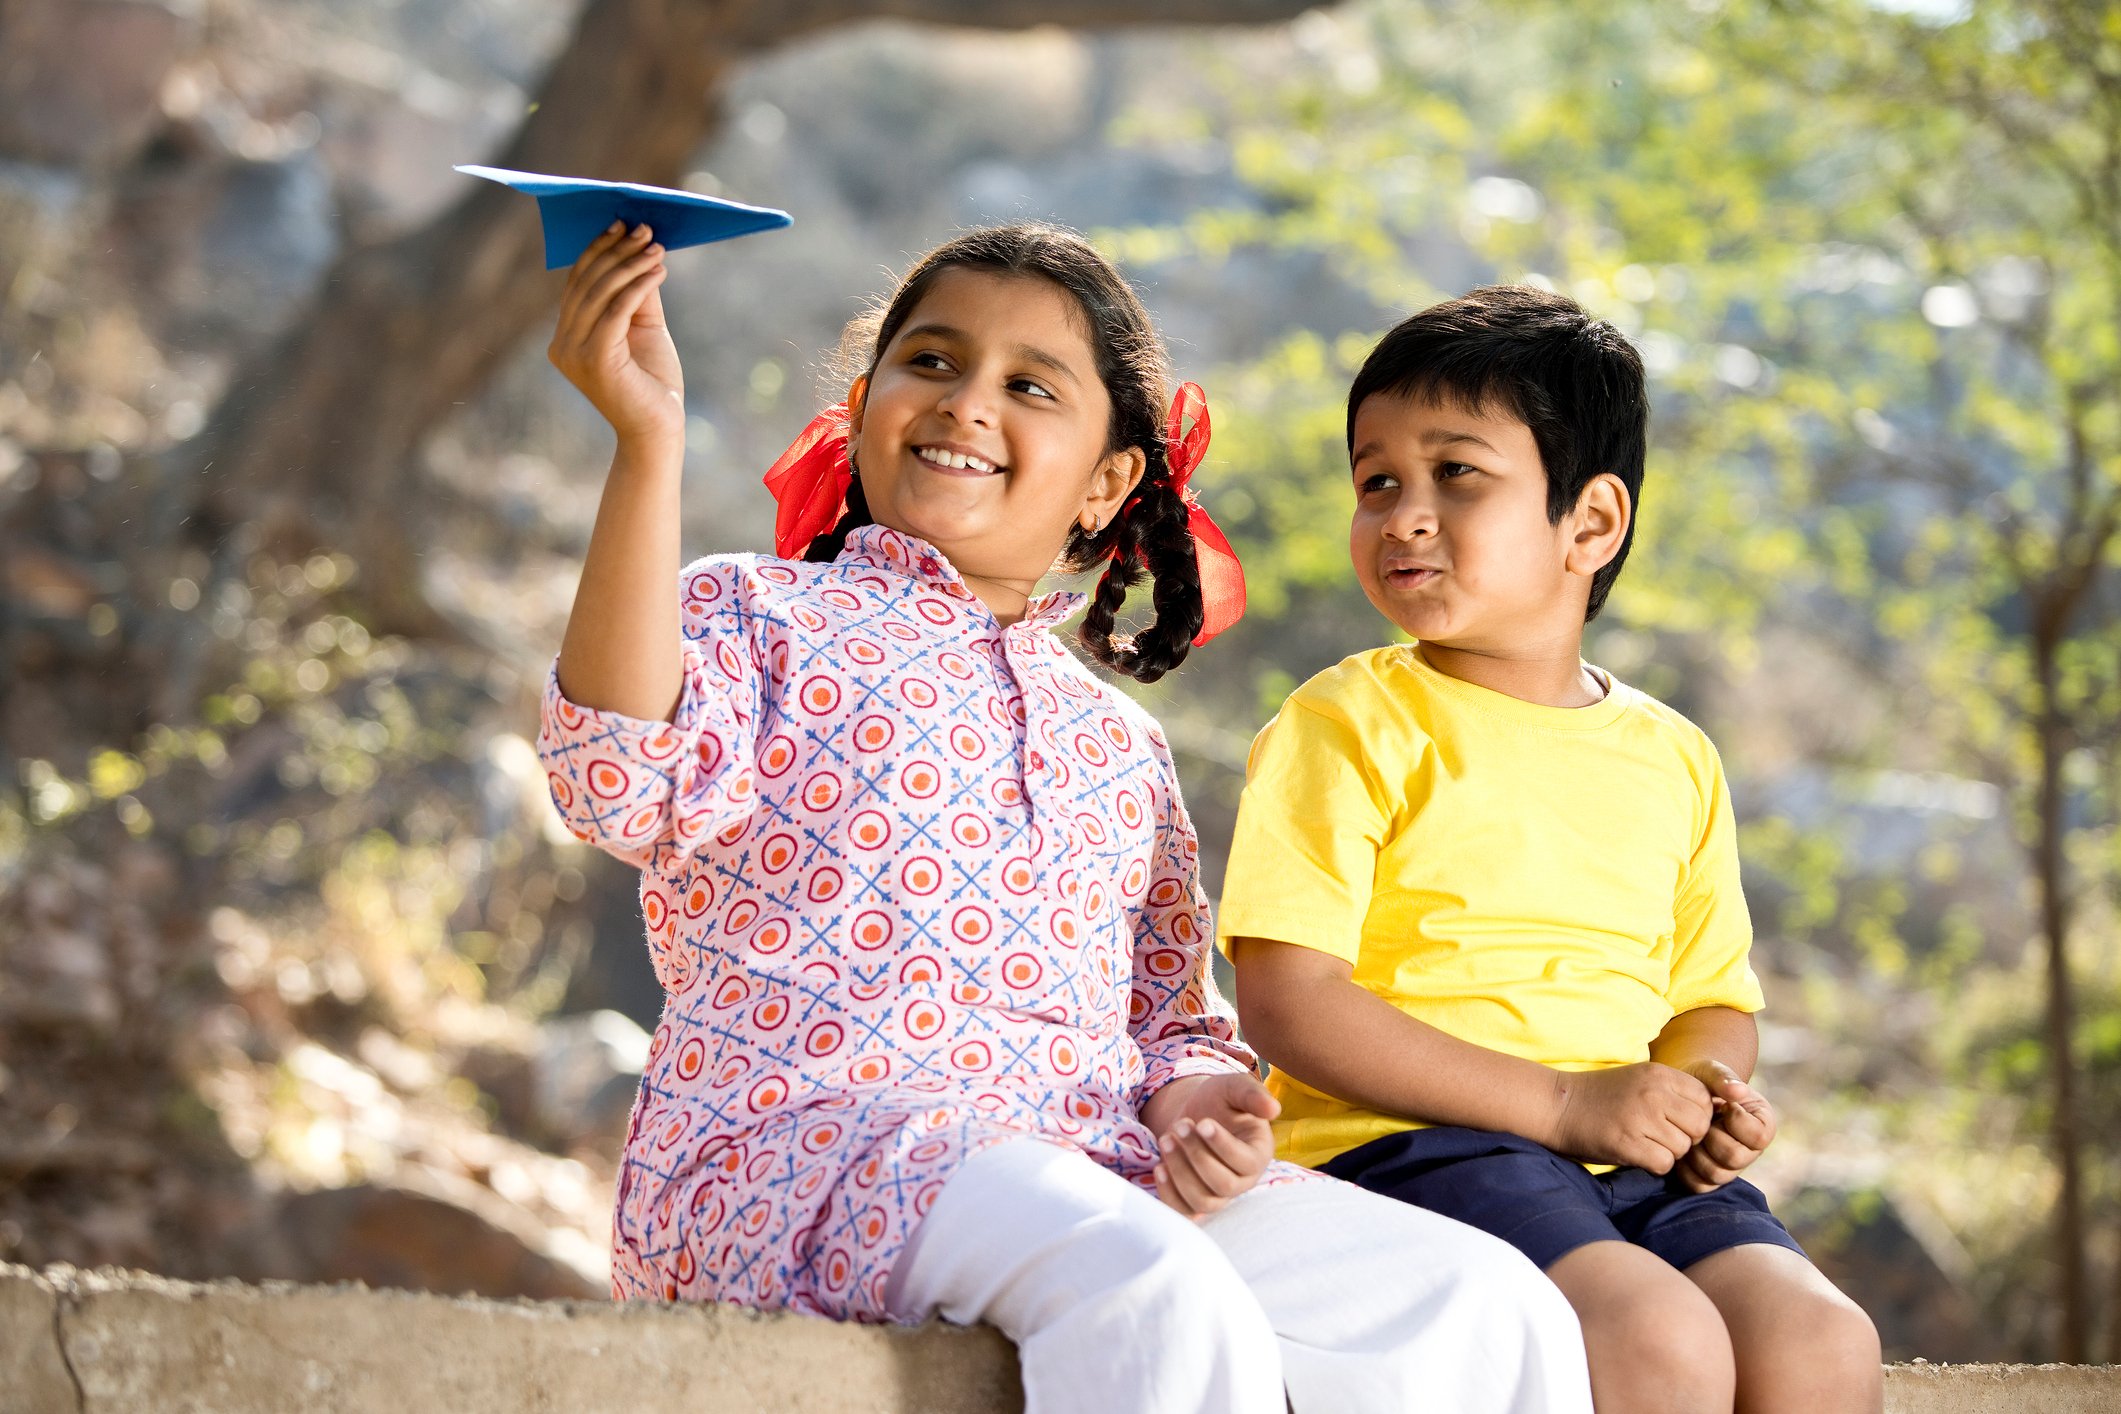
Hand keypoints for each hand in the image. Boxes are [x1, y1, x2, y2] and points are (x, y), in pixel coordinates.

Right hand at [548, 222, 683, 442]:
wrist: (659, 429)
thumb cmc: (652, 383)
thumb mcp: (642, 329)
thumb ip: (636, 295)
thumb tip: (638, 250)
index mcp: (565, 338)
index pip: (577, 284)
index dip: (598, 250)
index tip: (622, 225)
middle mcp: (562, 346)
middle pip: (587, 284)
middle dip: (616, 251)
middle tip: (643, 228)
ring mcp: (574, 354)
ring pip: (601, 293)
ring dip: (630, 264)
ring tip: (656, 246)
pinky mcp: (595, 360)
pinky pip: (617, 311)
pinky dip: (638, 286)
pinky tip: (658, 270)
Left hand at [1141, 1073, 1279, 1219]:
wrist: (1193, 1114)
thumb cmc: (1220, 1100)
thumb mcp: (1235, 1088)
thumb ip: (1253, 1094)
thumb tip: (1274, 1109)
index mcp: (1258, 1153)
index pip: (1246, 1162)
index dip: (1223, 1146)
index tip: (1202, 1122)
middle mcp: (1242, 1180)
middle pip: (1223, 1185)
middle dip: (1197, 1155)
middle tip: (1180, 1125)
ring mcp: (1218, 1195)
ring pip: (1202, 1201)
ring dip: (1179, 1172)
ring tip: (1166, 1140)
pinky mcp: (1194, 1202)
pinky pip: (1183, 1212)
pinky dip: (1168, 1193)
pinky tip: (1159, 1167)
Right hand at [1549, 1062, 1712, 1173]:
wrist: (1558, 1106)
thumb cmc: (1602, 1096)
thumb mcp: (1640, 1080)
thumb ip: (1673, 1091)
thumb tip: (1714, 1112)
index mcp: (1659, 1074)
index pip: (1704, 1100)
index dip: (1696, 1116)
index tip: (1676, 1122)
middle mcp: (1653, 1093)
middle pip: (1699, 1126)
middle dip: (1686, 1137)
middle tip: (1662, 1137)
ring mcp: (1640, 1118)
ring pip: (1682, 1148)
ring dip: (1668, 1152)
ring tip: (1644, 1143)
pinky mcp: (1627, 1143)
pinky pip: (1663, 1164)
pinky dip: (1654, 1165)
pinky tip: (1636, 1154)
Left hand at [1674, 1060, 1775, 1192]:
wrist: (1679, 1094)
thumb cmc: (1701, 1080)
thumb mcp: (1712, 1072)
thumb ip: (1724, 1078)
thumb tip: (1739, 1090)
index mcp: (1761, 1125)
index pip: (1757, 1136)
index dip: (1735, 1121)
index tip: (1723, 1105)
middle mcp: (1750, 1151)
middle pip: (1735, 1159)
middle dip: (1711, 1137)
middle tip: (1701, 1122)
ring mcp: (1730, 1167)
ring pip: (1716, 1175)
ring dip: (1696, 1153)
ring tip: (1689, 1133)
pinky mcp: (1709, 1178)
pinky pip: (1698, 1185)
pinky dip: (1685, 1169)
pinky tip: (1680, 1148)